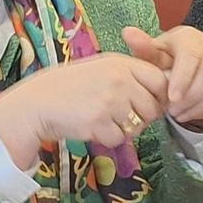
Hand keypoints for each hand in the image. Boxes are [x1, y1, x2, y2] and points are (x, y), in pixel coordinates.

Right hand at [0, 53, 168, 167]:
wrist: (39, 102)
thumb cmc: (72, 86)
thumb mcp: (102, 68)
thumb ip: (130, 76)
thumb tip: (163, 90)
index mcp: (121, 63)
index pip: (160, 80)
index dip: (159, 95)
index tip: (150, 103)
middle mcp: (119, 79)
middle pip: (153, 107)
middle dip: (143, 117)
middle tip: (123, 116)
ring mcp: (110, 101)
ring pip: (139, 126)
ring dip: (126, 129)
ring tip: (105, 119)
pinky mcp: (99, 122)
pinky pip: (120, 139)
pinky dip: (109, 138)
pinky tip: (94, 127)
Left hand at [123, 26, 202, 130]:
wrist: (189, 66)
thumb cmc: (167, 60)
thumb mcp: (153, 54)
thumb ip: (143, 48)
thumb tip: (127, 33)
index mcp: (191, 38)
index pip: (192, 56)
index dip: (183, 78)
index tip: (171, 98)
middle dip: (190, 98)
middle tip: (171, 111)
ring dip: (199, 107)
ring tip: (179, 115)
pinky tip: (194, 114)